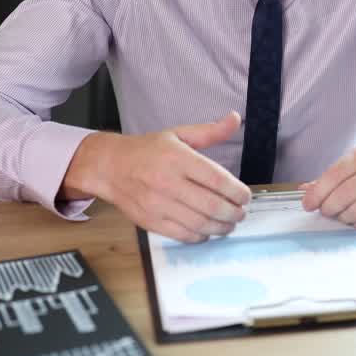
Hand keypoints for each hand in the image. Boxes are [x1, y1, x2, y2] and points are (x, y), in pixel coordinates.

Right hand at [59, 112, 250, 242]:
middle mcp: (168, 182)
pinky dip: (201, 236)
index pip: (217, 179)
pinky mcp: (151, 221)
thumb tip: (235, 119)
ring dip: (221, 227)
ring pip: (199, 224)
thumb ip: (210, 131)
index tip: (245, 196)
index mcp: (178, 158)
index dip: (237, 192)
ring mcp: (158, 204)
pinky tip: (208, 230)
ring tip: (229, 224)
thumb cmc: (147, 150)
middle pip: (211, 205)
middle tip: (241, 213)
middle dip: (233, 213)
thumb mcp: (178, 134)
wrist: (109, 167)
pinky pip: (183, 235)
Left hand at [299, 144, 355, 230]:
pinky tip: (354, 218)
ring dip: (341, 217)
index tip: (308, 204)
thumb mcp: (353, 163)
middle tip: (324, 211)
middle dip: (328, 207)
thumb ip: (329, 176)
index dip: (317, 193)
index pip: (334, 176)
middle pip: (343, 195)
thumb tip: (305, 190)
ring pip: (354, 211)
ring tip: (340, 214)